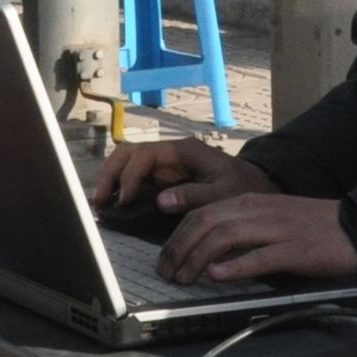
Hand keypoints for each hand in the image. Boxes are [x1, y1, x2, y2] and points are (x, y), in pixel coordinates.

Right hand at [90, 137, 276, 214]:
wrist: (256, 188)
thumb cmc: (242, 187)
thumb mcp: (224, 193)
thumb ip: (194, 196)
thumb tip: (161, 200)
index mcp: (183, 150)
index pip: (145, 155)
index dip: (130, 175)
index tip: (124, 200)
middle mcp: (170, 154)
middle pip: (129, 153)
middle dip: (111, 173)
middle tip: (100, 201)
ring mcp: (165, 165)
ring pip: (128, 162)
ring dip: (112, 179)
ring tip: (102, 204)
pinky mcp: (164, 179)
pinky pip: (136, 178)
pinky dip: (121, 188)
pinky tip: (114, 205)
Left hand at [158, 193, 356, 284]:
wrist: (355, 227)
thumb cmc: (311, 227)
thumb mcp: (269, 218)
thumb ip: (240, 227)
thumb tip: (206, 250)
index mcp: (249, 202)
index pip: (201, 214)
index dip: (176, 238)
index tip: (165, 260)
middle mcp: (258, 210)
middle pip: (205, 223)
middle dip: (179, 249)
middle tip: (167, 274)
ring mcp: (275, 229)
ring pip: (224, 236)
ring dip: (197, 258)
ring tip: (184, 278)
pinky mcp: (294, 249)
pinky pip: (258, 257)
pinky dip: (234, 266)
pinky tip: (217, 276)